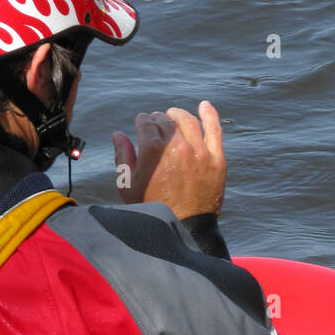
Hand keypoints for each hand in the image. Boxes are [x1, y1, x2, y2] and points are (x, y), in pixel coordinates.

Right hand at [112, 101, 225, 219]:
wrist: (183, 229)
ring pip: (188, 121)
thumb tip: (118, 134)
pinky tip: (204, 105)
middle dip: (158, 119)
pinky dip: (209, 114)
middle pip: (166, 120)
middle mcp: (177, 146)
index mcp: (153, 150)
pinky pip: (214, 129)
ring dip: (178, 115)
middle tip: (156, 124)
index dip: (142, 122)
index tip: (142, 125)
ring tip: (173, 116)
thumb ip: (122, 157)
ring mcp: (199, 152)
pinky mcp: (216, 159)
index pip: (146, 122)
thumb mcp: (128, 186)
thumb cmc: (152, 208)